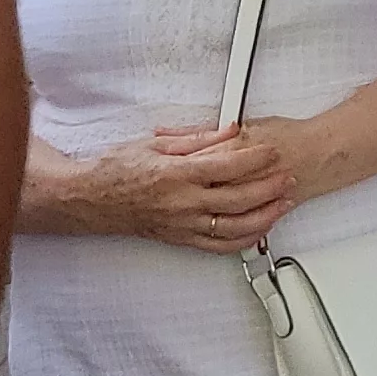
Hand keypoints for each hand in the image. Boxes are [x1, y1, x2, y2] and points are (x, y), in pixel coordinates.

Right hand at [84, 128, 295, 253]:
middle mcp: (181, 203)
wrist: (88, 198)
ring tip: (283, 204)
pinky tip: (259, 230)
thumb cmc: (117, 169)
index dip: (256, 159)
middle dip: (270, 187)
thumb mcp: (156, 143)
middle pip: (238, 198)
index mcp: (176, 175)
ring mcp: (181, 225)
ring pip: (234, 227)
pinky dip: (243, 240)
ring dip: (265, 216)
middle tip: (287, 177)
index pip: (227, 166)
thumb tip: (230, 129)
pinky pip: (218, 246)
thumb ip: (198, 139)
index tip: (273, 151)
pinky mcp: (179, 239)